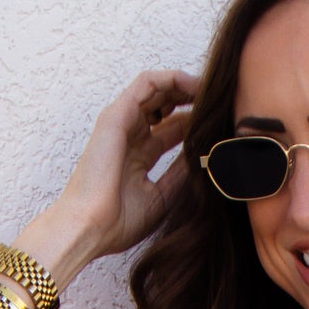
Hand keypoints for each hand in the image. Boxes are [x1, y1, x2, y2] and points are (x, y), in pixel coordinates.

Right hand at [47, 66, 199, 267]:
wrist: (89, 228)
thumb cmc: (117, 222)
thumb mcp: (162, 196)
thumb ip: (181, 173)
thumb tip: (204, 155)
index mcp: (139, 155)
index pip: (172, 129)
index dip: (196, 123)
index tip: (219, 124)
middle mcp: (130, 135)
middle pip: (165, 105)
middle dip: (192, 99)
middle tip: (219, 100)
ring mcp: (122, 123)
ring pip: (157, 89)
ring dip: (185, 84)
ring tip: (209, 89)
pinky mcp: (116, 115)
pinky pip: (146, 83)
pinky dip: (171, 79)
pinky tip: (192, 85)